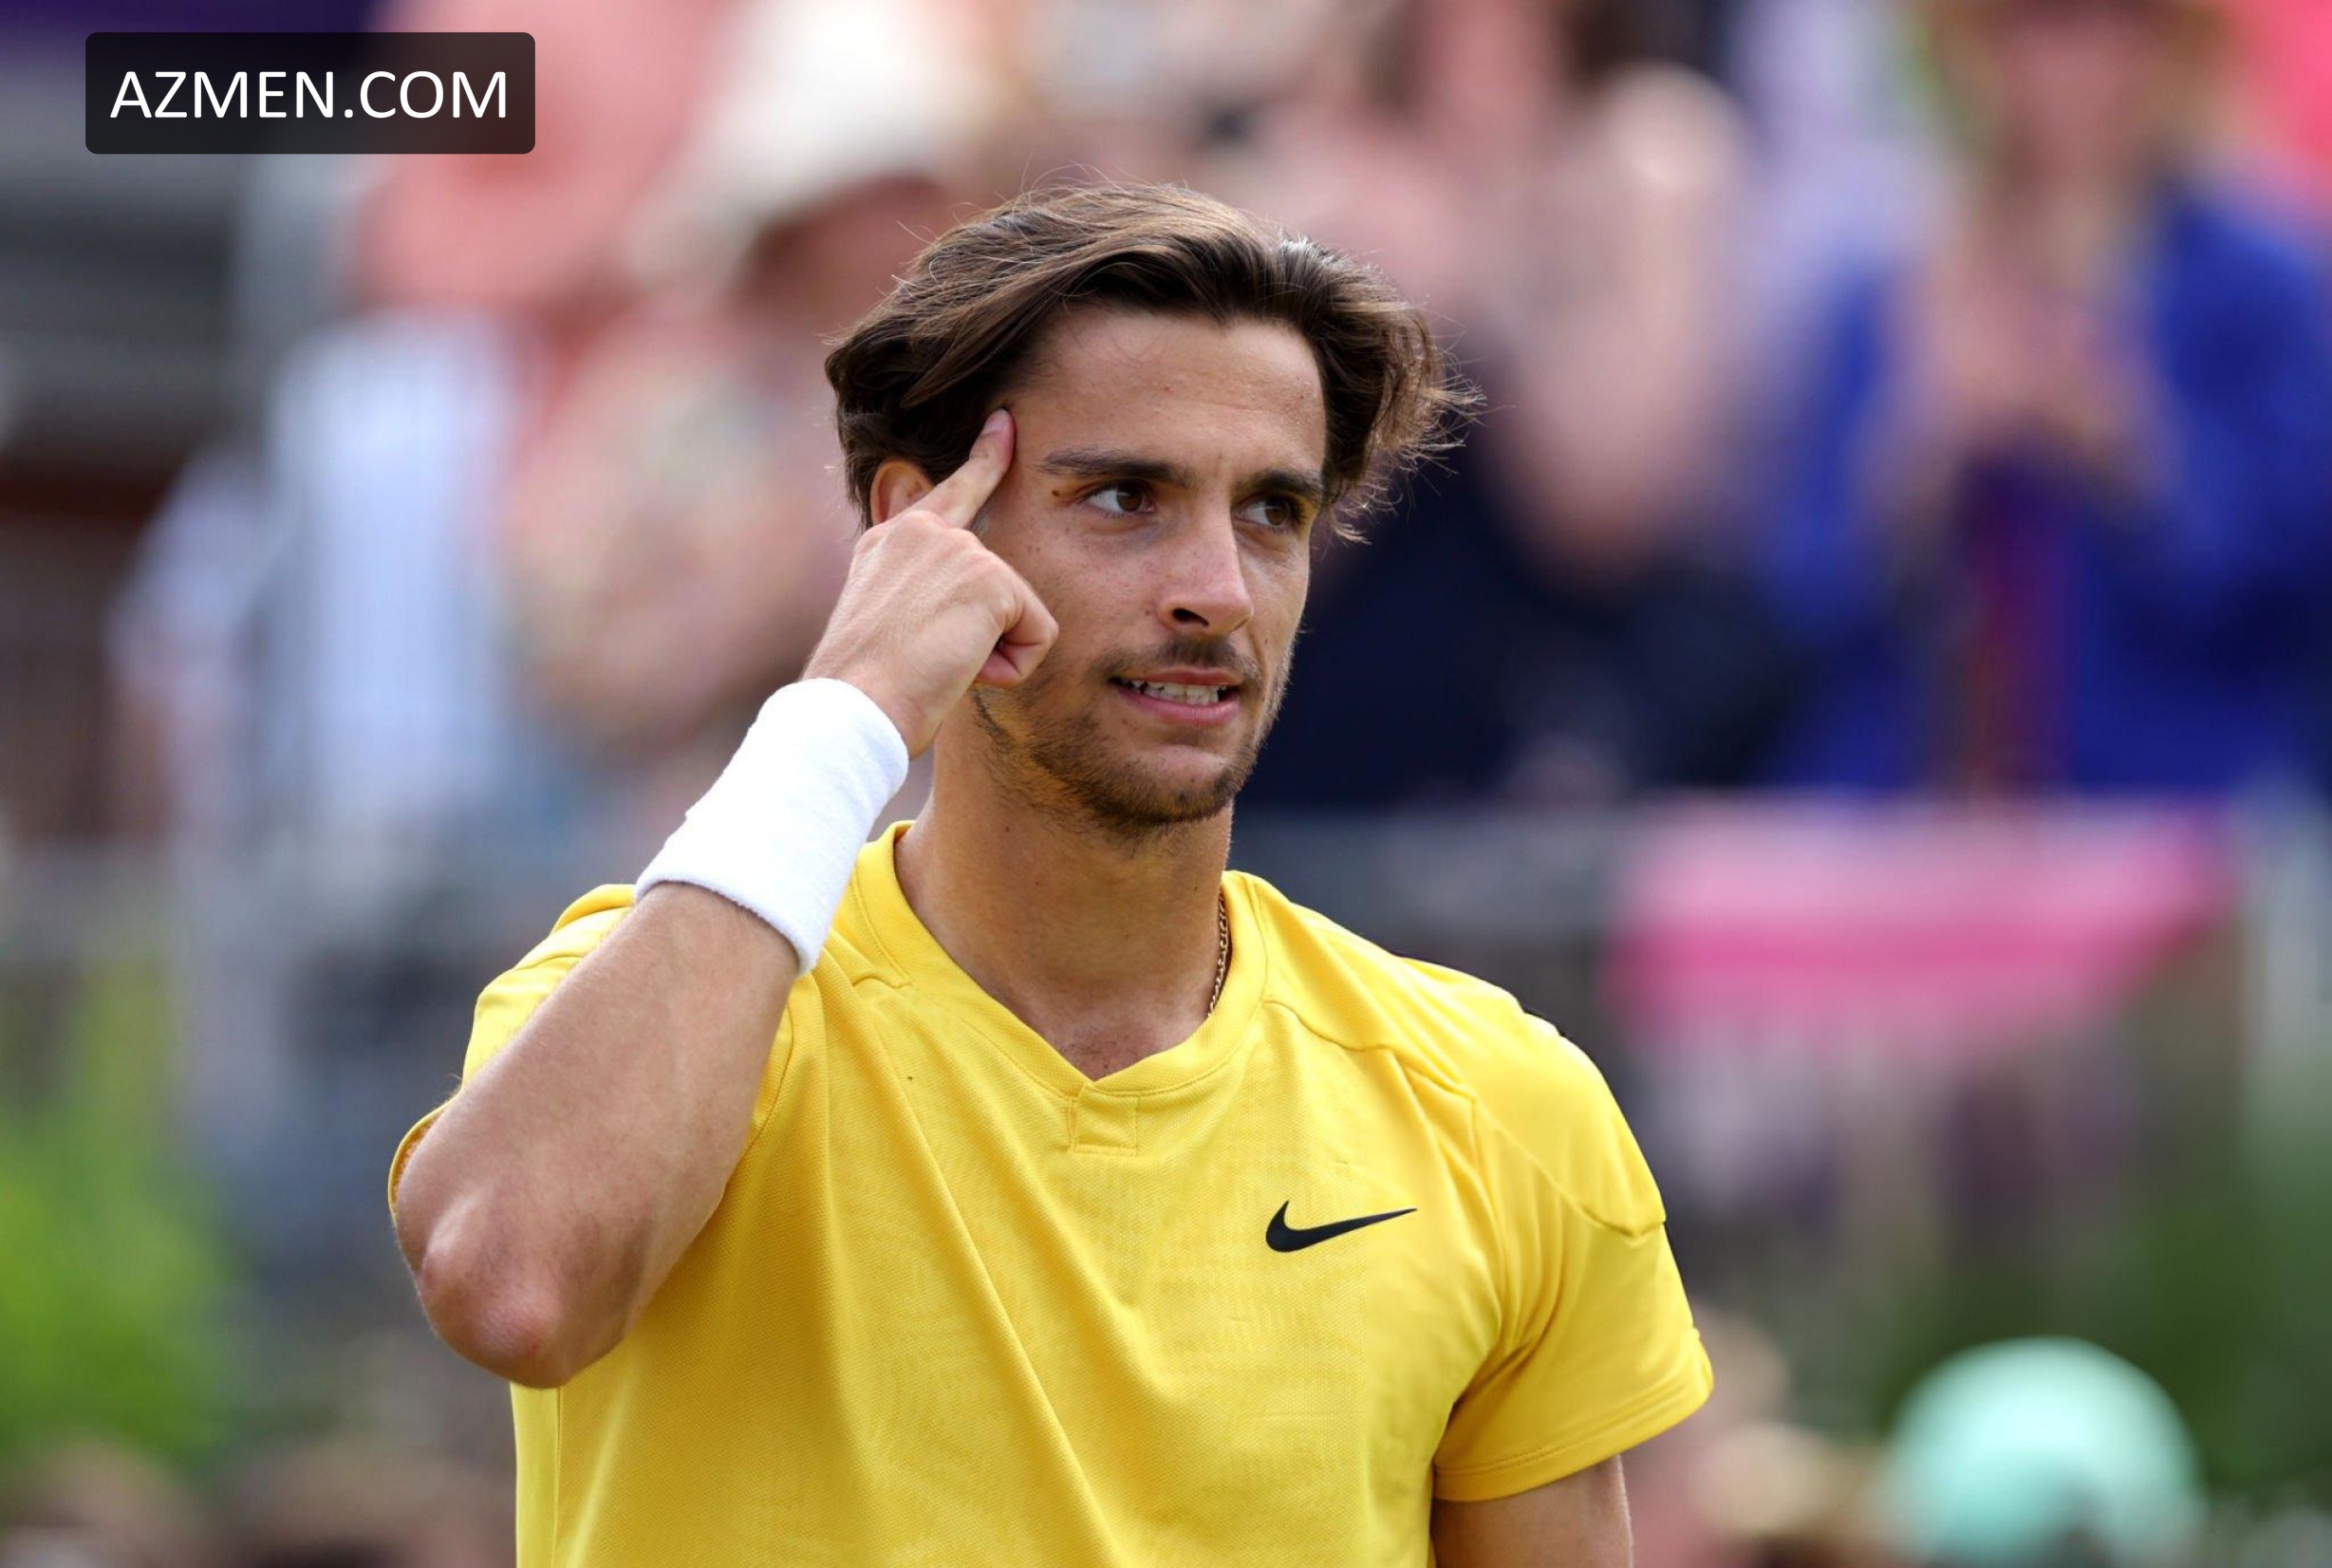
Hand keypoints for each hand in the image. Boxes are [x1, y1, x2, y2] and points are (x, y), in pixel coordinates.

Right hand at [801, 410, 1058, 756]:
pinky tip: (961, 671)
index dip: (985, 460)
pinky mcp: (989, 577)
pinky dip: (1010, 669)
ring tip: (936, 667)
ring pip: (1018, 615)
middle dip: (986, 638)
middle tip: (928, 663)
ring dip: (991, 657)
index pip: (949, 493)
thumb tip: (964, 621)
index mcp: (890, 542)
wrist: (850, 710)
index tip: (1005, 424)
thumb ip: (921, 601)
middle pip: (1002, 583)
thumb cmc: (861, 695)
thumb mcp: (884, 630)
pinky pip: (1037, 635)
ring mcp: (957, 548)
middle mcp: (922, 532)